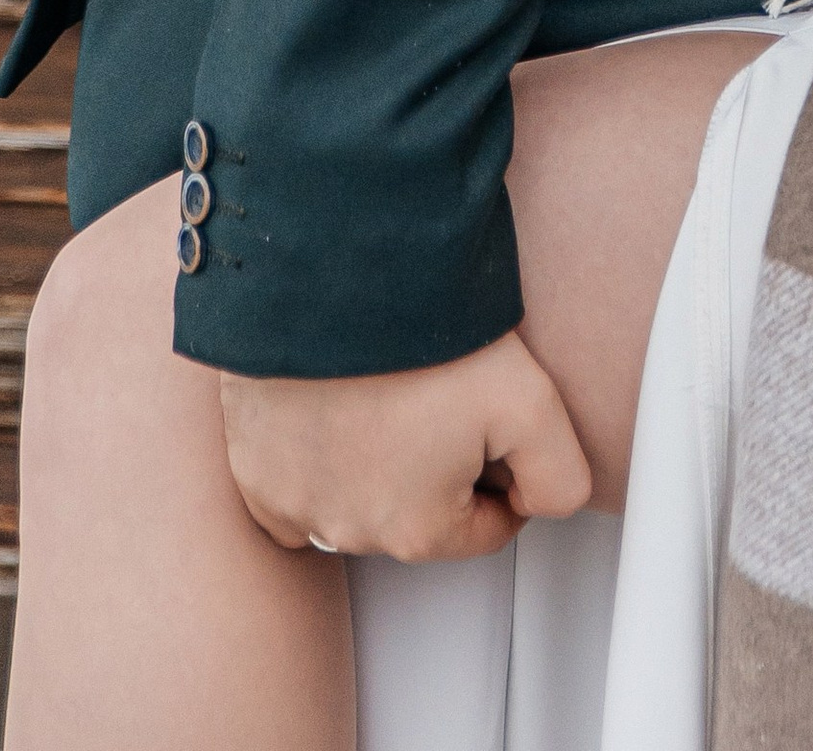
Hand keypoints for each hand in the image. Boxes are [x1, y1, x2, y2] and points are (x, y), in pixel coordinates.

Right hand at [218, 328, 592, 561]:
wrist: (332, 278)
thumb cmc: (420, 335)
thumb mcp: (534, 402)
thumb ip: (560, 475)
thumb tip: (542, 505)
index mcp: (417, 532)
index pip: (486, 527)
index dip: (504, 469)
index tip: (492, 417)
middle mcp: (347, 533)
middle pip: (421, 512)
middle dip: (439, 463)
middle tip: (439, 389)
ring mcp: (290, 503)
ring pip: (359, 496)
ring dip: (379, 458)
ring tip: (391, 385)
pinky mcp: (252, 468)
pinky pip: (298, 477)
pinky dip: (319, 448)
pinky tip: (338, 397)